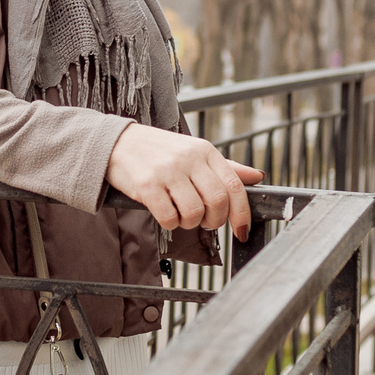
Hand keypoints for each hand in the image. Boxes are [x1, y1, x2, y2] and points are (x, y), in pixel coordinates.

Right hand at [105, 124, 263, 239]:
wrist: (117, 142)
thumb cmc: (159, 151)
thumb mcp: (194, 152)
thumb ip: (226, 168)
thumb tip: (257, 177)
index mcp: (204, 150)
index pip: (234, 186)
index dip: (242, 214)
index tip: (242, 232)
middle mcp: (189, 158)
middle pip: (217, 202)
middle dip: (214, 221)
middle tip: (204, 222)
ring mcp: (167, 170)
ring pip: (194, 213)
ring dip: (189, 223)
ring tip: (179, 214)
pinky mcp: (147, 184)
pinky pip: (169, 217)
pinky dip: (170, 223)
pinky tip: (164, 213)